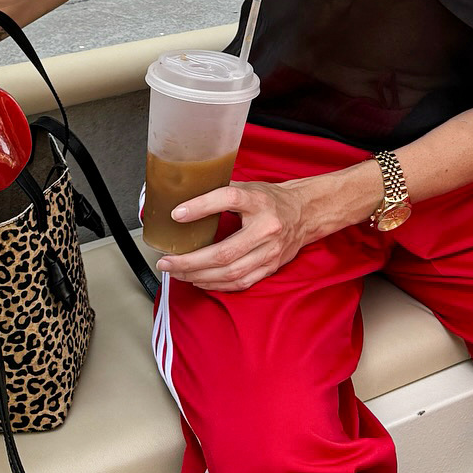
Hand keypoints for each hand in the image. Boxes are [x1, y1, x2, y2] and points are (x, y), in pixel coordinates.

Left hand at [156, 181, 308, 292]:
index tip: (177, 214)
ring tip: (178, 273)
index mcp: (259, 201)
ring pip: (230, 272)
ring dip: (199, 276)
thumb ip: (222, 192)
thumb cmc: (272, 200)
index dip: (201, 206)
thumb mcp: (249, 187)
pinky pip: (240, 283)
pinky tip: (199, 280)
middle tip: (167, 262)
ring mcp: (270, 252)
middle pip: (225, 251)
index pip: (229, 199)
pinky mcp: (270, 267)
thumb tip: (186, 199)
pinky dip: (216, 285)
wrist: (305, 213)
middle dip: (191, 261)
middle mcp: (266, 228)